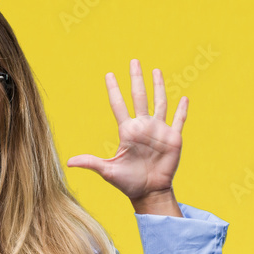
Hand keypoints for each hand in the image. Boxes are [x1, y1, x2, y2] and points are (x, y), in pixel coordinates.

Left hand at [66, 59, 185, 214]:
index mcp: (127, 131)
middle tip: (133, 61)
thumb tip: (68, 162)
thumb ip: (90, 162)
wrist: (148, 192)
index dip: (114, 90)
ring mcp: (159, 130)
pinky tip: (184, 98)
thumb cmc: (127, 182)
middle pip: (139, 96)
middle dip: (137, 78)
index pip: (119, 105)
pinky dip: (182, 110)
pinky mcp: (174, 138)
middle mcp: (143, 126)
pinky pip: (179, 120)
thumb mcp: (107, 171)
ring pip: (159, 102)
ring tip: (156, 70)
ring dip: (159, 86)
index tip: (108, 75)